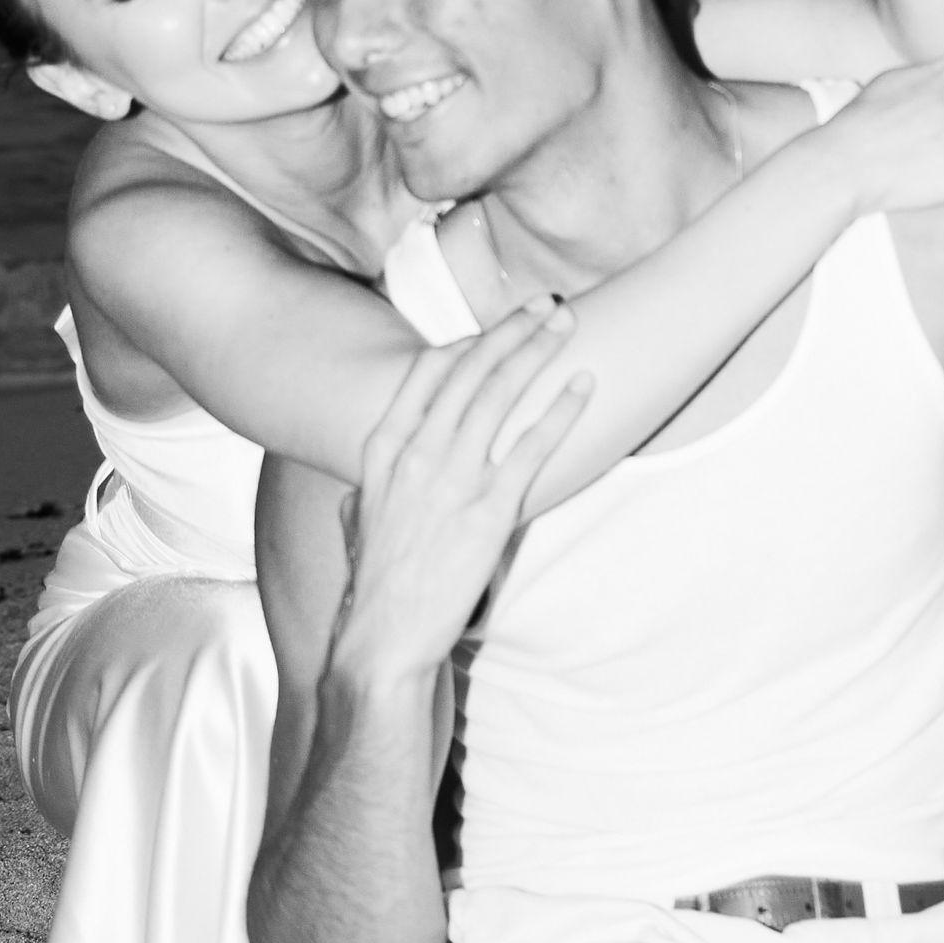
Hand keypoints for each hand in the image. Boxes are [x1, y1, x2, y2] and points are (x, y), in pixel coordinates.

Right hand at [334, 301, 593, 678]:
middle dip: (512, 329)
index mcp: (383, 447)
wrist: (384, 637)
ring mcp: (454, 478)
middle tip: (547, 305)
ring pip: (501, 393)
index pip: (427, 371)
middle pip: (471, 369)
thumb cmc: (374, 583)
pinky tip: (583, 386)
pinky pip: (532, 447)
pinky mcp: (490, 510)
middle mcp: (417, 452)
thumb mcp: (359, 519)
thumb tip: (370, 481)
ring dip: (537, 350)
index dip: (468, 340)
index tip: (496, 326)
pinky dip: (561, 410)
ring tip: (567, 323)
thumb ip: (371, 486)